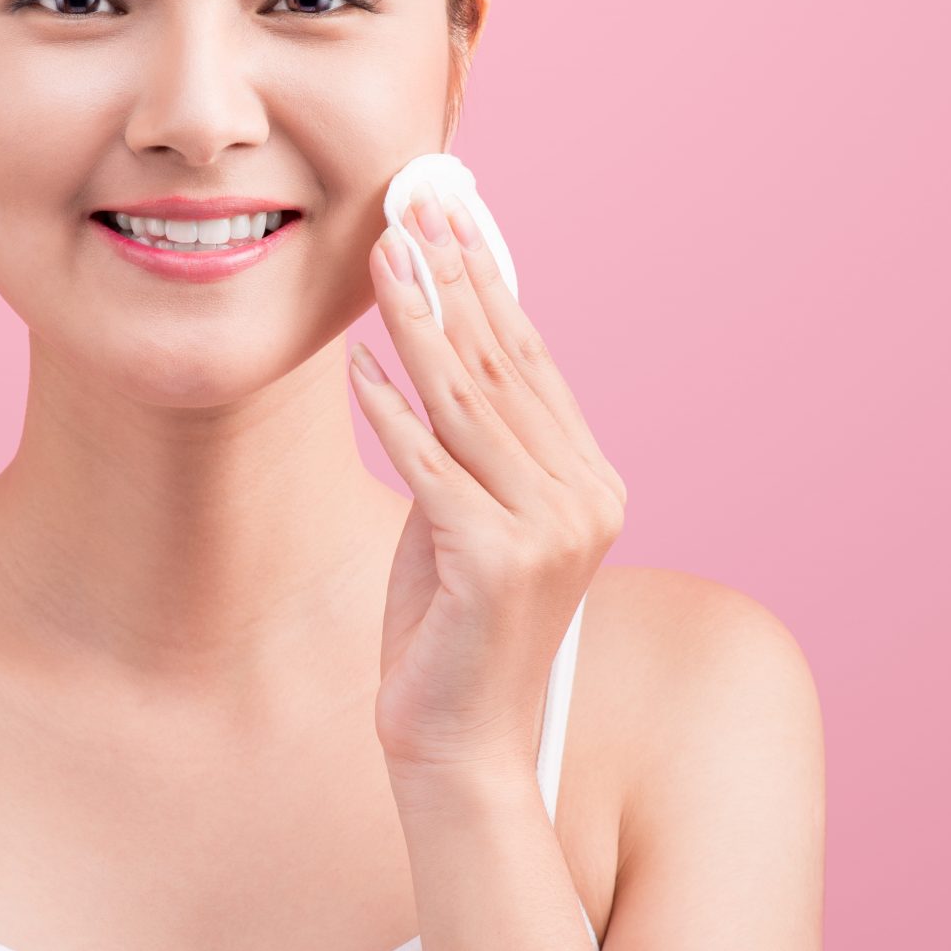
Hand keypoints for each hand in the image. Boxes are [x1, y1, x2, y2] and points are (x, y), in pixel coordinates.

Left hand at [347, 185, 627, 782]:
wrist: (457, 743)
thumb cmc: (448, 631)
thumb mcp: (463, 517)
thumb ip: (463, 445)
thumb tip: (431, 344)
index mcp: (590, 484)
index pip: (534, 364)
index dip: (490, 286)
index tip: (452, 219)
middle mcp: (585, 499)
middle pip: (504, 367)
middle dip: (454, 279)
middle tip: (415, 207)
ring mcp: (548, 530)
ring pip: (467, 402)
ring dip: (418, 321)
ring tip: (382, 258)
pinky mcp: (496, 559)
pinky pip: (430, 464)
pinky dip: (390, 410)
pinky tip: (360, 364)